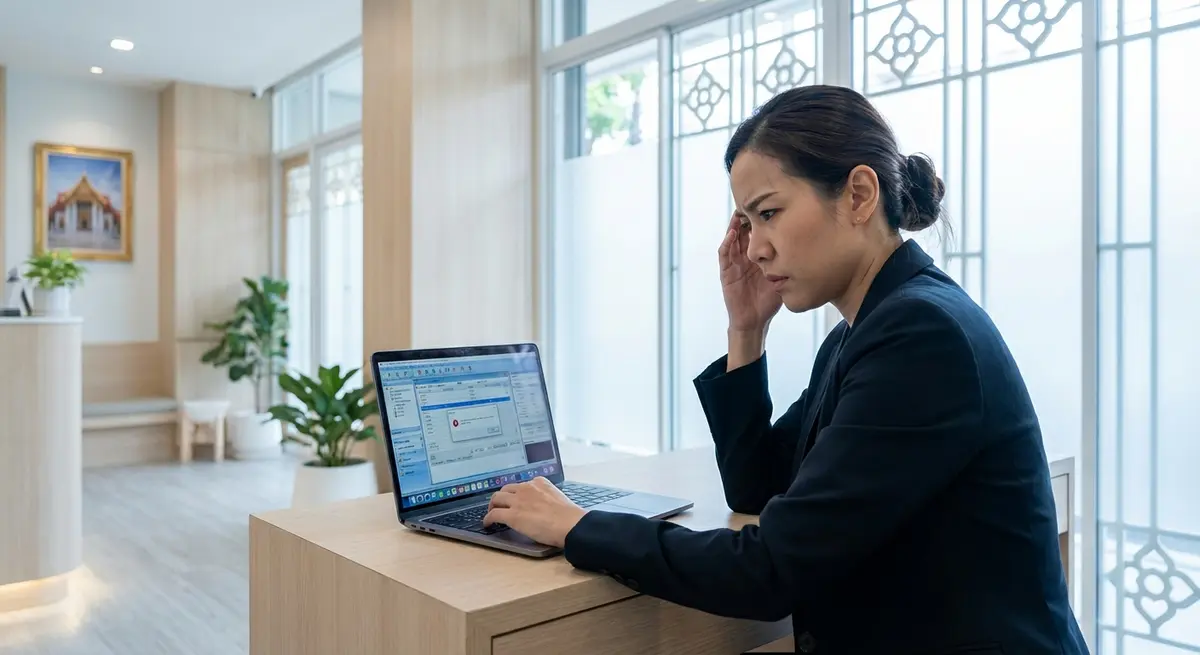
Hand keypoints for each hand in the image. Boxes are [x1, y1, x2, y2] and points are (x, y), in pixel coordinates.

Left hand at [483, 477, 586, 547]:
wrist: (570, 524)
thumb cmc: (569, 516)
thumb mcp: (558, 498)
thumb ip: (547, 498)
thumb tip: (544, 508)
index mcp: (540, 483)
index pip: (522, 484)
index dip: (516, 493)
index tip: (515, 498)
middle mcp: (527, 488)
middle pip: (506, 489)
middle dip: (501, 497)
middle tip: (500, 505)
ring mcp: (518, 501)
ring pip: (497, 498)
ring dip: (493, 505)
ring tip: (492, 513)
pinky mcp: (512, 515)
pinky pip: (494, 514)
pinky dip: (488, 519)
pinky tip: (488, 524)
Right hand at [719, 213, 781, 332]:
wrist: (755, 321)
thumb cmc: (768, 301)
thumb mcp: (782, 279)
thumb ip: (789, 266)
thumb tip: (810, 252)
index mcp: (758, 258)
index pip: (758, 234)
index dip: (761, 221)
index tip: (769, 207)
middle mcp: (744, 258)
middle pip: (744, 232)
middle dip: (747, 218)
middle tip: (752, 203)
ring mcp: (734, 264)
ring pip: (732, 239)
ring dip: (734, 226)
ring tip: (739, 212)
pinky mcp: (726, 273)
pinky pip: (724, 254)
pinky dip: (727, 243)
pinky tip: (732, 233)